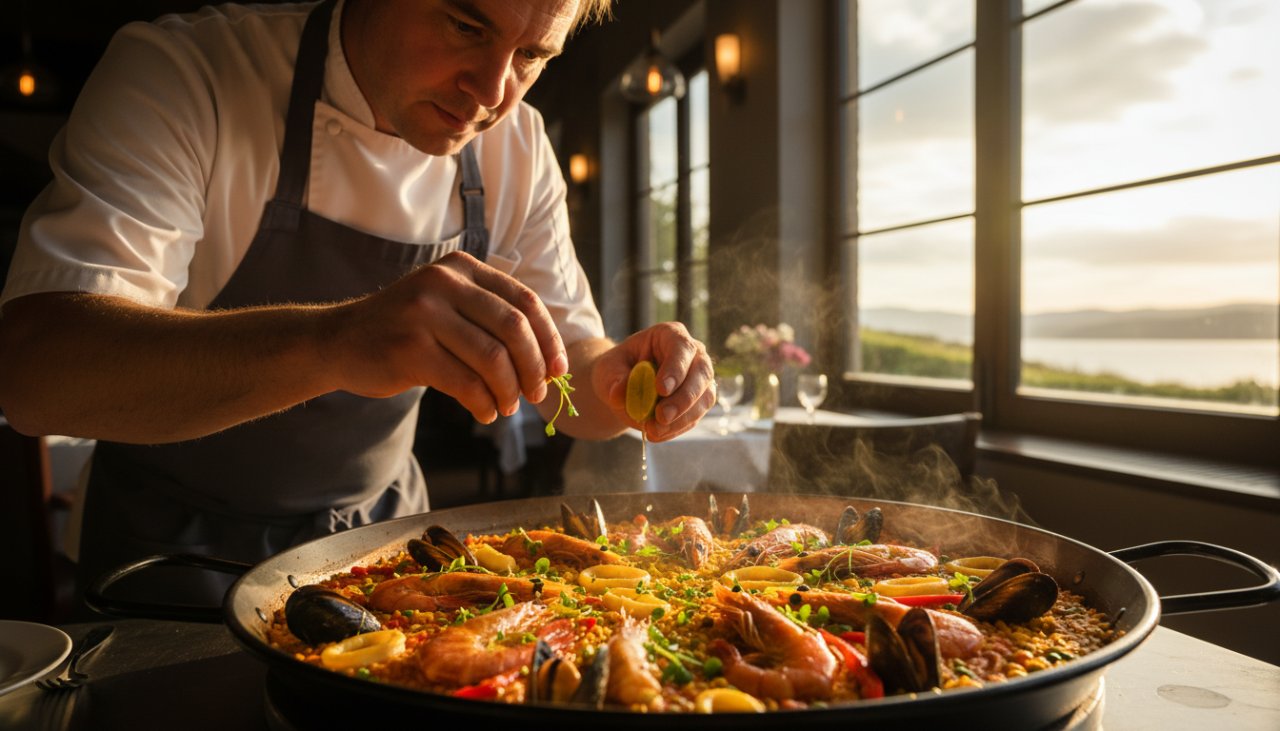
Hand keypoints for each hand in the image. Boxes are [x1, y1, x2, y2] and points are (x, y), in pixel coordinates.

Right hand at [329, 252, 566, 422]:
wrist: (338, 340)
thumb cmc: (404, 330)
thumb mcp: (446, 304)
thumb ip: (489, 319)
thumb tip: (547, 361)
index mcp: (461, 268)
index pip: (524, 300)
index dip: (549, 338)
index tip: (558, 369)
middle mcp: (444, 282)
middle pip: (514, 328)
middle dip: (534, 367)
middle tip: (538, 393)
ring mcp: (425, 314)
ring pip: (493, 358)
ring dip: (509, 390)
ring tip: (507, 407)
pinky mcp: (410, 349)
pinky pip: (465, 382)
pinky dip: (484, 403)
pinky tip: (485, 412)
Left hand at [591, 322, 714, 441]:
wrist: (623, 385)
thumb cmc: (617, 369)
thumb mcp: (608, 370)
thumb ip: (613, 380)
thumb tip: (618, 394)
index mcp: (670, 335)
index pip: (681, 347)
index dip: (675, 368)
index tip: (661, 389)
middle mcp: (693, 354)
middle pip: (701, 373)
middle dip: (683, 398)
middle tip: (661, 416)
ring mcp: (700, 378)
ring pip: (704, 398)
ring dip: (681, 418)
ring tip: (653, 430)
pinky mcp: (699, 401)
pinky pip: (695, 417)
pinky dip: (676, 428)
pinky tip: (657, 434)